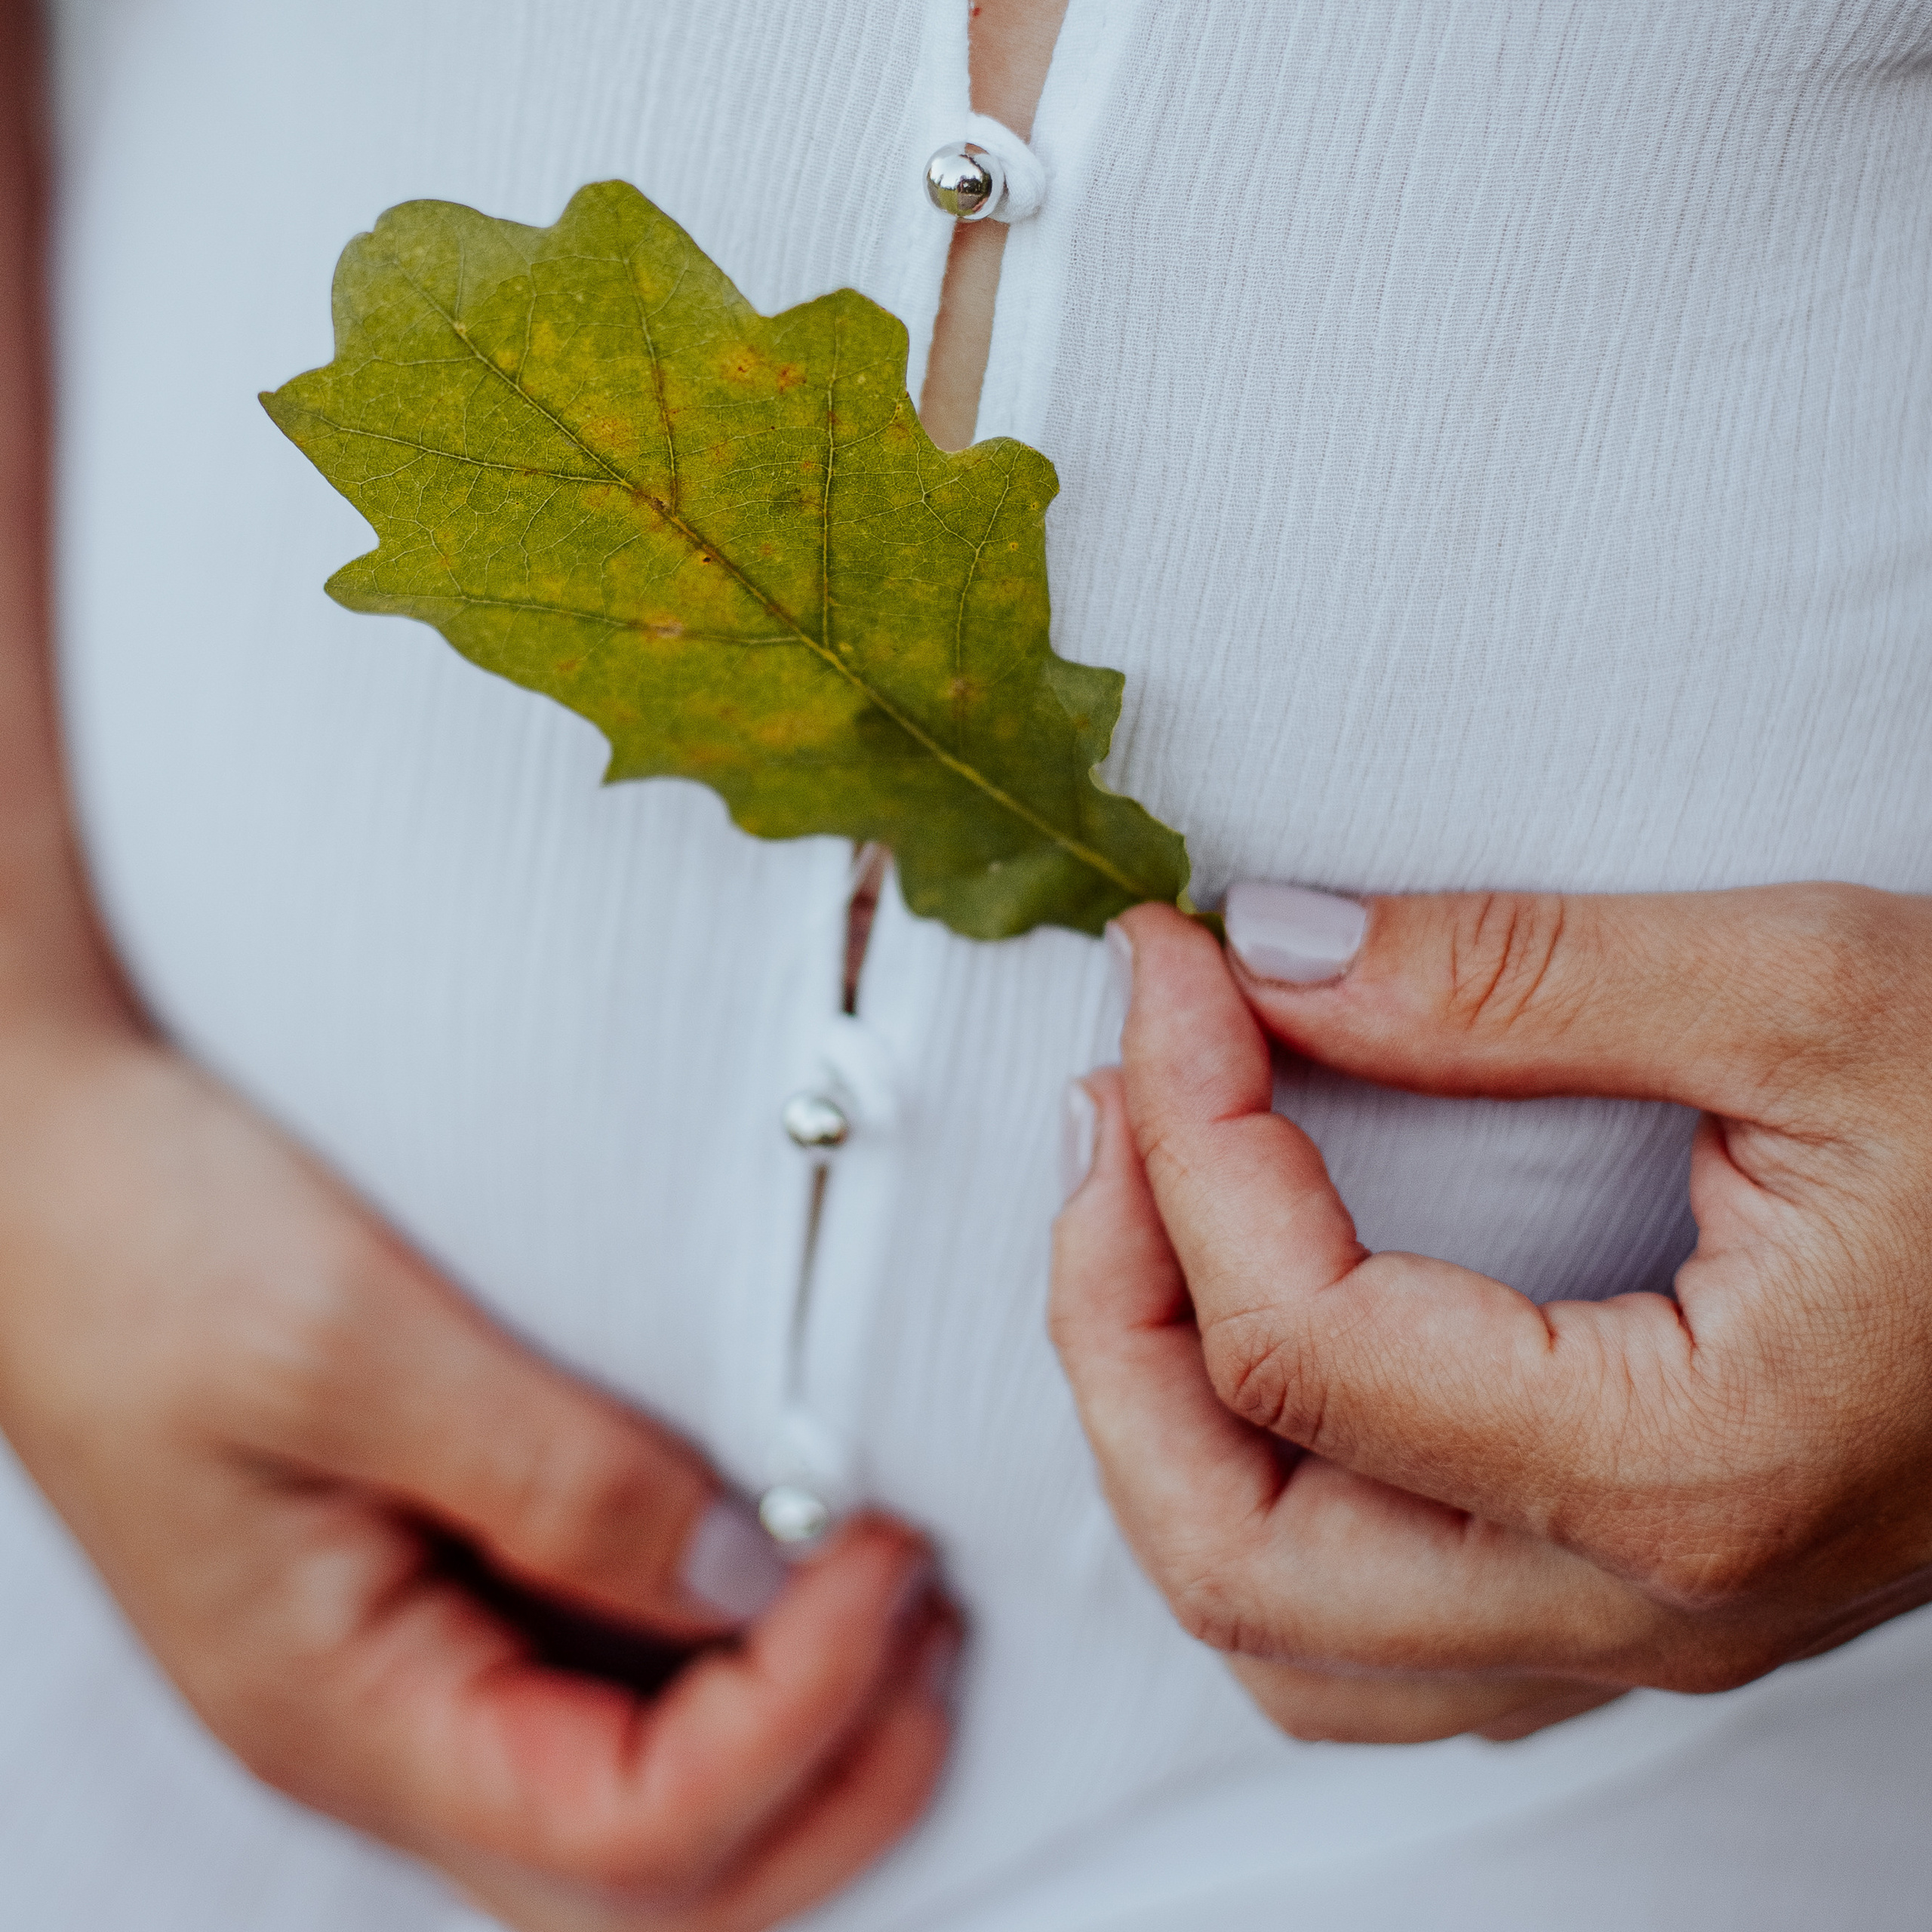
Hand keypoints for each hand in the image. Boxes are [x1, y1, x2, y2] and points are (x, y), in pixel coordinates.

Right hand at [0, 1030, 954, 1930]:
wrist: (45, 1163)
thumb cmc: (149, 1241)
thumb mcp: (349, 1343)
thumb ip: (554, 1476)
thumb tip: (750, 1574)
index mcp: (339, 1704)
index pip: (623, 1829)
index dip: (795, 1718)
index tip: (889, 1554)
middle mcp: (387, 1719)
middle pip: (650, 1878)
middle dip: (828, 1781)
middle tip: (933, 1625)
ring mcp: (418, 1658)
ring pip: (645, 1805)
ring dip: (801, 1729)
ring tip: (905, 1597)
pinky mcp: (444, 1579)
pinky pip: (615, 1681)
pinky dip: (737, 1653)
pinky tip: (806, 1555)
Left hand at [1051, 885, 1931, 1744]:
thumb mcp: (1812, 994)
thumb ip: (1512, 975)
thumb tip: (1272, 953)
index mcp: (1690, 1464)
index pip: (1301, 1334)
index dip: (1187, 1127)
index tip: (1170, 974)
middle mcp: (1642, 1595)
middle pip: (1228, 1535)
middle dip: (1108, 1305)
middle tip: (1106, 1106)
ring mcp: (1629, 1626)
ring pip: (1269, 1618)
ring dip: (1150, 1417)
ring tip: (1132, 1215)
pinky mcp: (1627, 1598)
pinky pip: (1352, 1632)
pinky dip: (1241, 1490)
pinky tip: (1240, 1343)